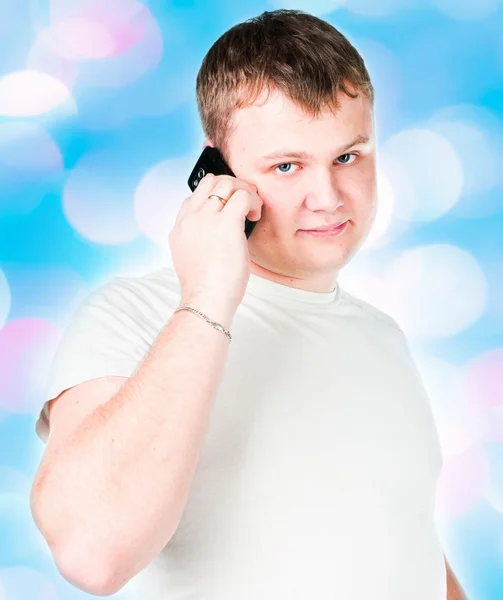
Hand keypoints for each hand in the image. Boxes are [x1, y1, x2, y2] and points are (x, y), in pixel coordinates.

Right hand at [169, 173, 262, 311]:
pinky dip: (254, 201)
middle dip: (232, 186)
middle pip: (211, 182)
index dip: (217, 196)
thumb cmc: (204, 287)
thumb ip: (198, 239)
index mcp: (180, 226)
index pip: (196, 195)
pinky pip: (243, 196)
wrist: (205, 299)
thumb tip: (218, 232)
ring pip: (227, 182)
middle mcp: (191, 217)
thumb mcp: (191, 257)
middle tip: (245, 203)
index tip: (229, 208)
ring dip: (244, 191)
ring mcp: (206, 217)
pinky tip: (255, 216)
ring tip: (252, 209)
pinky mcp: (226, 223)